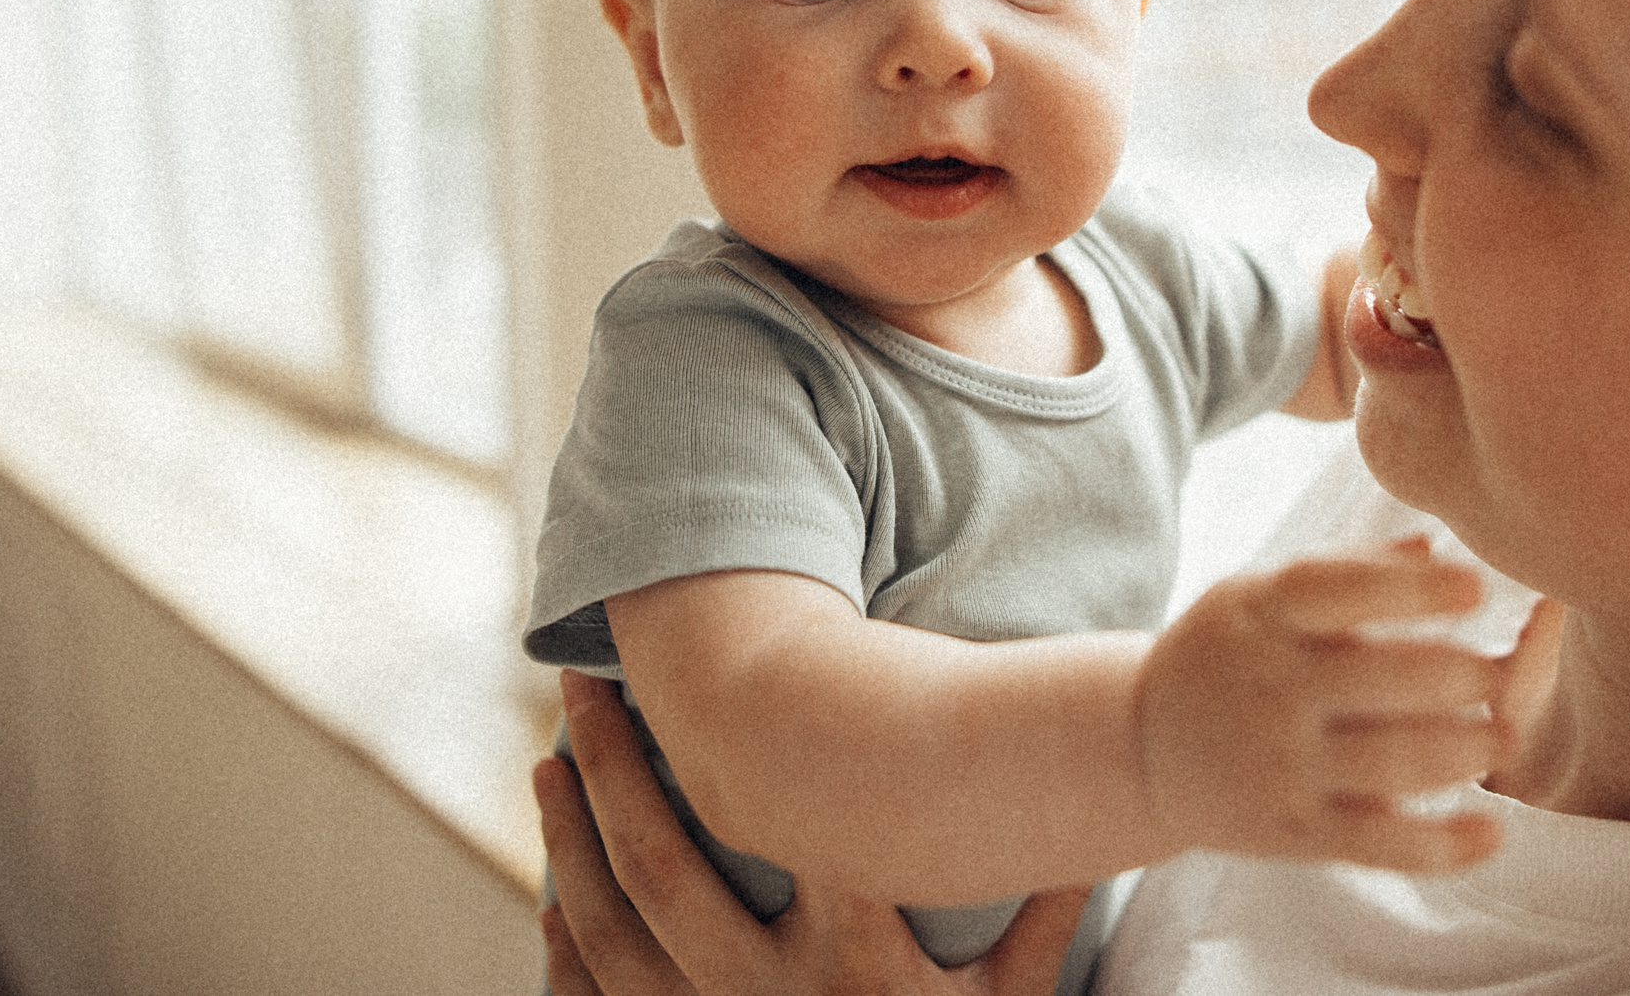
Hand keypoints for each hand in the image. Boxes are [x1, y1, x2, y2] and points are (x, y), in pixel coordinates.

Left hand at [539, 670, 1090, 995]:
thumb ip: (1040, 912)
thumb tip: (1083, 813)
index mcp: (856, 964)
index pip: (791, 826)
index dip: (747, 738)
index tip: (717, 666)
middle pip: (662, 868)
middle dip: (612, 769)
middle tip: (581, 692)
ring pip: (610, 933)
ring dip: (568, 842)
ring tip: (550, 765)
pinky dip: (565, 950)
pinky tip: (546, 893)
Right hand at [1135, 551, 1507, 868]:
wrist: (1140, 748)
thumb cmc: (1226, 654)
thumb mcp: (1258, 594)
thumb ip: (1346, 568)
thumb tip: (1436, 543)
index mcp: (1261, 614)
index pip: (1340, 590)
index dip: (1414, 588)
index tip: (1477, 586)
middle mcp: (1269, 687)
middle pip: (1382, 679)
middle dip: (1462, 676)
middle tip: (1502, 675)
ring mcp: (1280, 765)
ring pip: (1392, 763)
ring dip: (1464, 751)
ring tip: (1500, 738)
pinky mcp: (1292, 833)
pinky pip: (1377, 844)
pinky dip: (1442, 846)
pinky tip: (1491, 833)